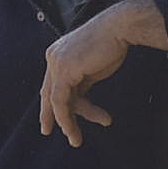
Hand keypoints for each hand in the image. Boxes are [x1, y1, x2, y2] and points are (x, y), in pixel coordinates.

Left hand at [37, 0, 167, 146]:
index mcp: (58, 53)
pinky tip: (73, 130)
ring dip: (67, 123)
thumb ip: (82, 81)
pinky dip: (66, 118)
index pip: (52, 83)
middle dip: (49, 114)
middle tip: (47, 131)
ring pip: (55, 100)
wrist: (120, 28)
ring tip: (76, 140)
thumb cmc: (113, 44)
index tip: (53, 120)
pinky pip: (60, 101)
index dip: (52, 103)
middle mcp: (53, 57)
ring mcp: (56, 62)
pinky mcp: (64, 70)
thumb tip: (79, 99)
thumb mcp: (92, 67)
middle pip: (48, 92)